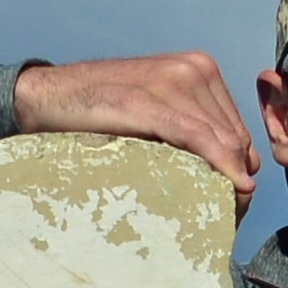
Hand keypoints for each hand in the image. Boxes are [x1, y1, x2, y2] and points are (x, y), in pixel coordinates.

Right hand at [12, 53, 255, 206]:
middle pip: (236, 139)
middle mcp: (194, 69)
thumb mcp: (155, 115)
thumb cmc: (100, 114)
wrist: (47, 98)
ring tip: (220, 216)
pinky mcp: (149, 99)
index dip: (239, 170)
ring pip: (223, 140)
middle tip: (227, 219)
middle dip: (235, 180)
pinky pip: (197, 136)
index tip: (231, 204)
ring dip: (227, 181)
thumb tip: (233, 176)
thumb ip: (191, 133)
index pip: (238, 131)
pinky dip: (217, 164)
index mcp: (199, 70)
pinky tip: (229, 188)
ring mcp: (174, 79)